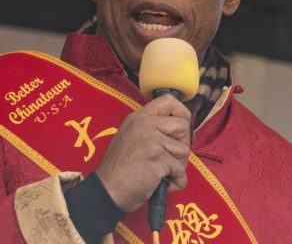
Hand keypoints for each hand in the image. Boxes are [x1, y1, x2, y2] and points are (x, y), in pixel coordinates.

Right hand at [95, 94, 190, 212]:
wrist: (107, 190)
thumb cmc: (120, 169)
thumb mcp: (130, 137)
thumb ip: (150, 129)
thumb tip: (178, 130)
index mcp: (138, 118)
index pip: (168, 101)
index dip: (181, 114)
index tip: (179, 130)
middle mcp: (144, 124)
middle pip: (183, 125)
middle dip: (183, 144)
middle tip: (171, 158)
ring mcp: (151, 140)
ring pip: (184, 150)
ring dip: (178, 167)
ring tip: (162, 174)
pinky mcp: (157, 158)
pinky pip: (180, 171)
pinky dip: (176, 182)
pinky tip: (161, 185)